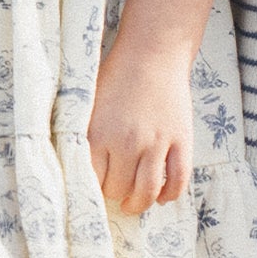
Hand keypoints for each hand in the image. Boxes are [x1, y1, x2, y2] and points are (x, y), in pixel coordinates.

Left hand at [88, 39, 194, 215]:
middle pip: (119, 189)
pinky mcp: (181, 141)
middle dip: (115, 195)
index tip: (95, 187)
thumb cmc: (115, 77)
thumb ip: (84, 135)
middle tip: (116, 192)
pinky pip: (178, 180)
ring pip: (147, 191)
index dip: (93, 188)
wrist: (152, 54)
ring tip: (134, 204)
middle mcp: (127, 142)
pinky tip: (162, 196)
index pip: (92, 180)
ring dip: (140, 204)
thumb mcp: (89, 104)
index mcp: (99, 133)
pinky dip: (170, 195)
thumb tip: (75, 168)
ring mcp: (156, 143)